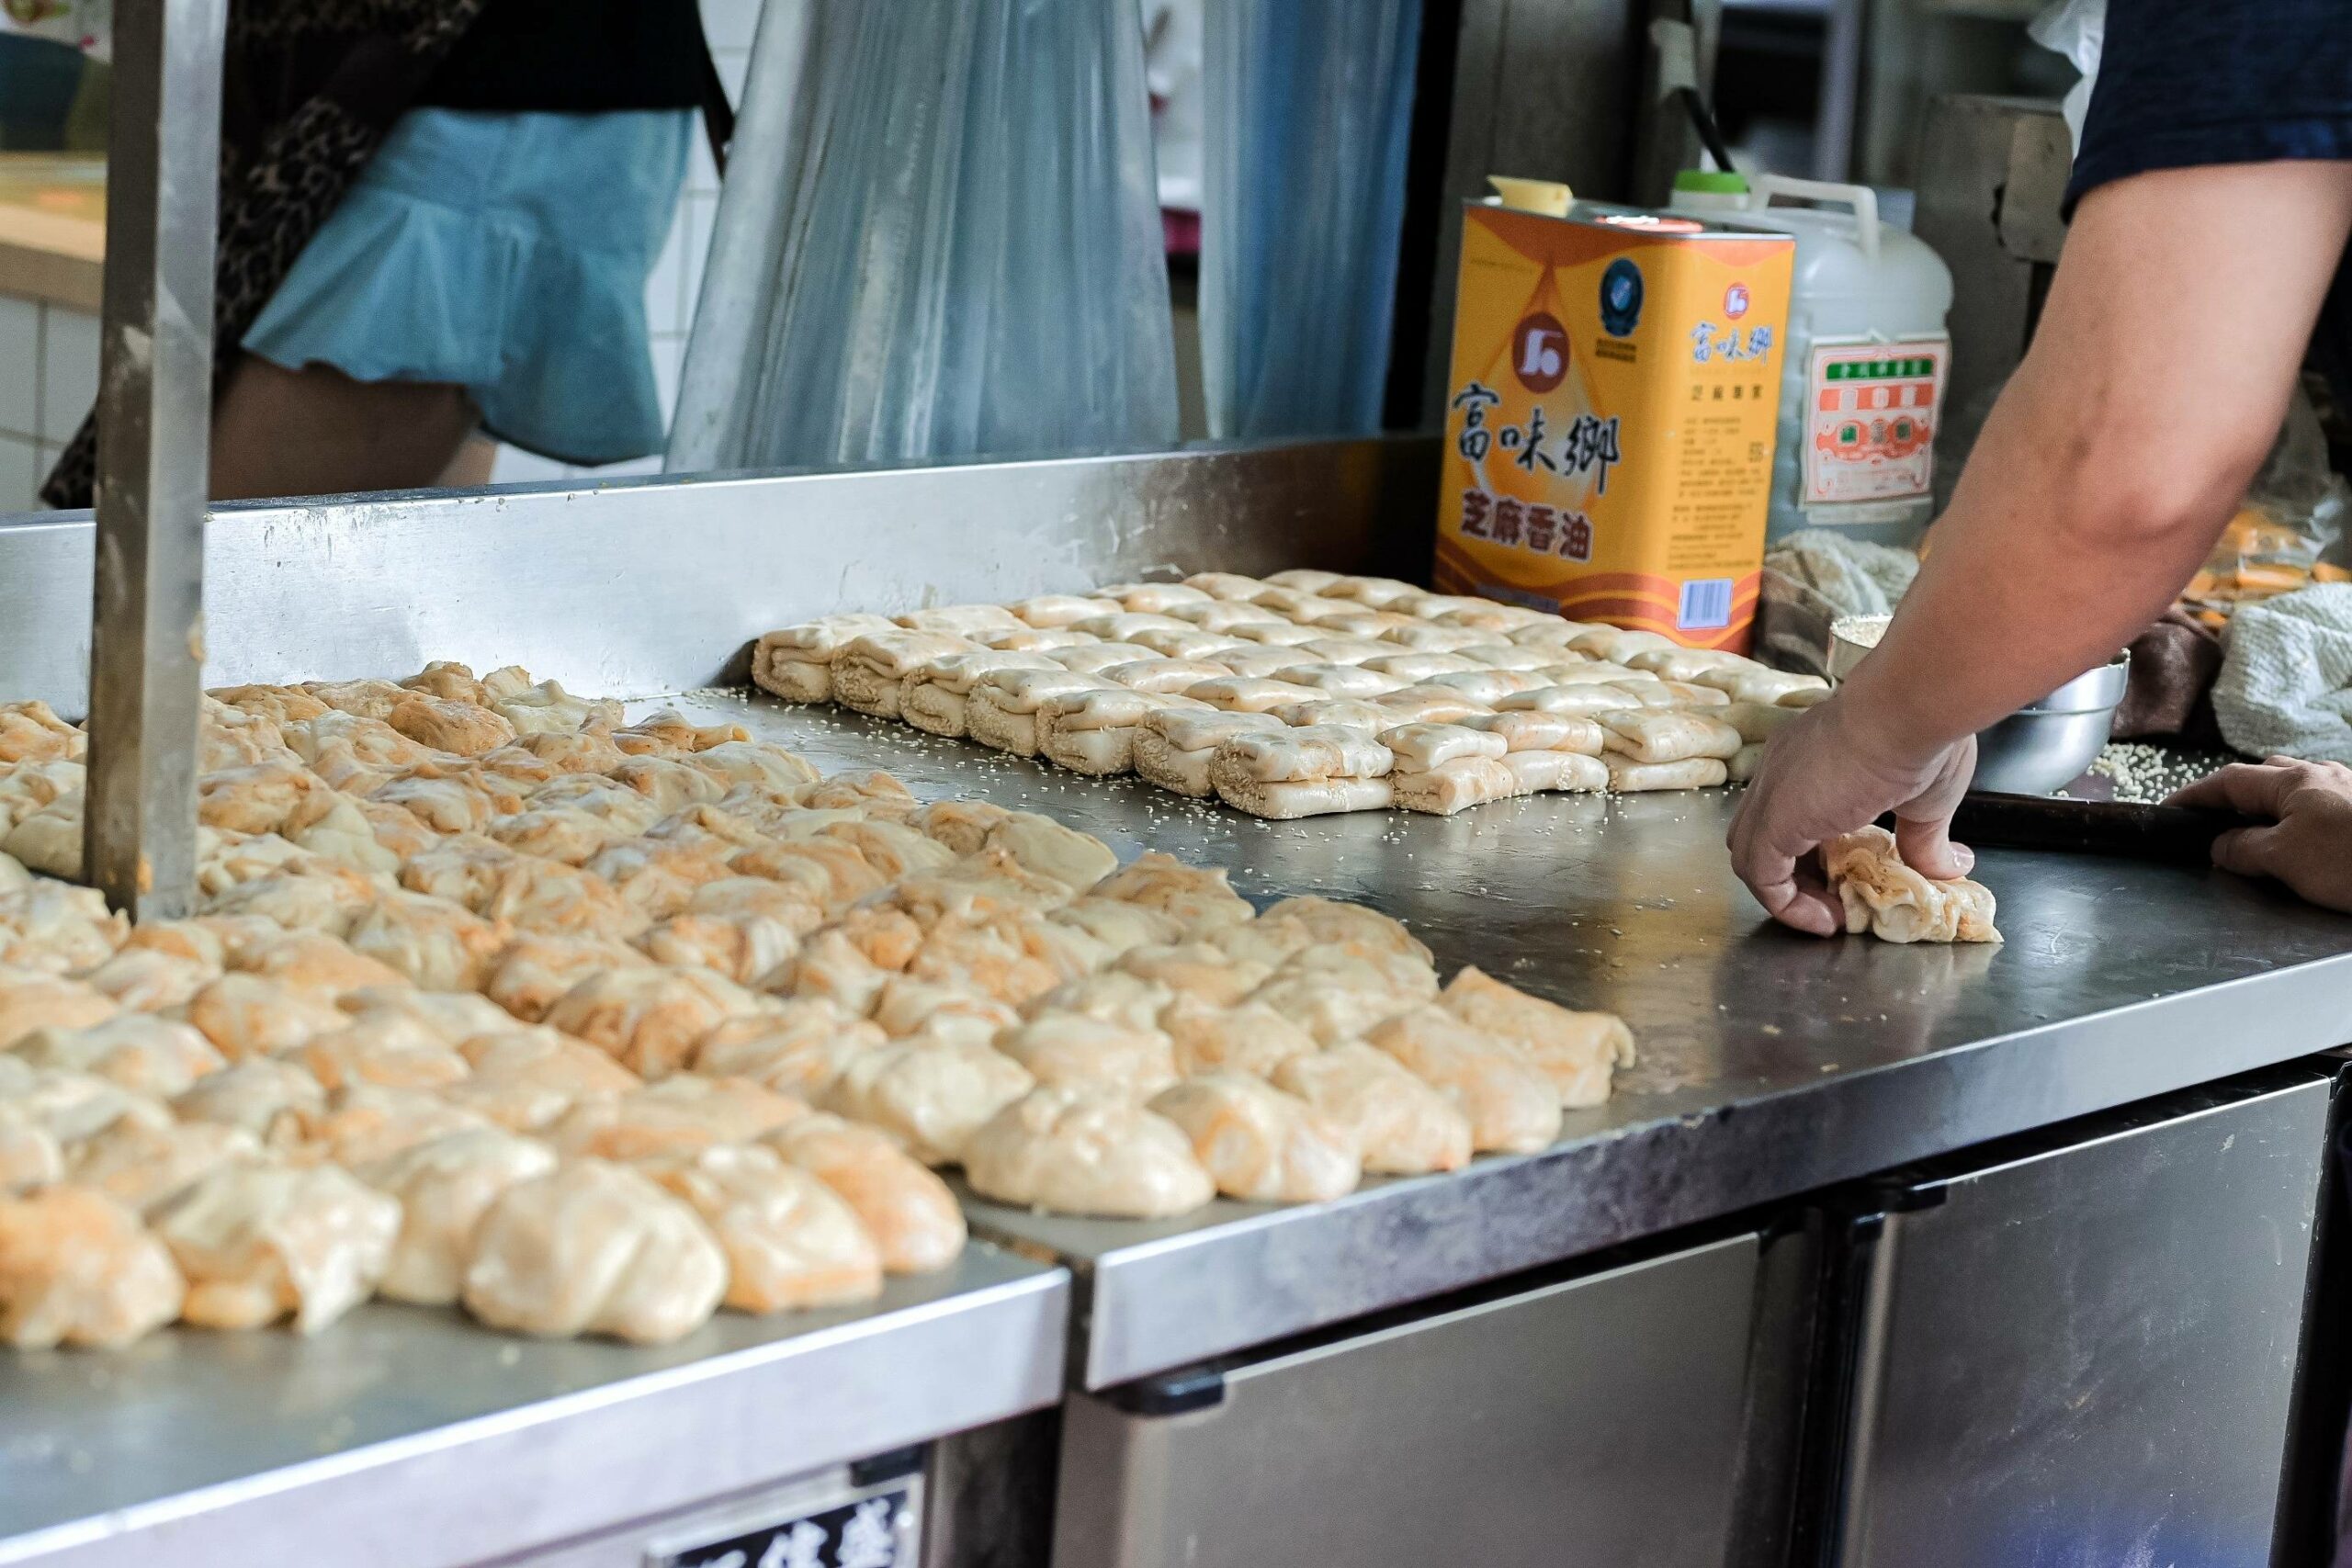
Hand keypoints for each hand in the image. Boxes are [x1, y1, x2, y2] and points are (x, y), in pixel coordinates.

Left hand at [1727, 695, 1977, 935]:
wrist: (1911, 706)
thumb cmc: (1923, 733)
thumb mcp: (1928, 798)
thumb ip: (1925, 838)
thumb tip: (1951, 867)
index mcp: (1808, 756)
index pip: (1788, 812)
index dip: (1812, 853)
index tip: (1847, 878)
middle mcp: (1780, 770)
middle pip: (1761, 836)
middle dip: (1796, 876)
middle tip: (1836, 900)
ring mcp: (1772, 792)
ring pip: (1751, 857)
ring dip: (1788, 896)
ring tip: (1831, 917)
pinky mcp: (1775, 818)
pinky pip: (1760, 876)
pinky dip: (1786, 904)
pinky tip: (1824, 919)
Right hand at [2168, 757, 2351, 911]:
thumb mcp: (2285, 858)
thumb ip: (2244, 849)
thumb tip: (2219, 846)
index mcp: (2295, 780)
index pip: (2230, 781)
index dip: (2195, 795)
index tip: (2169, 808)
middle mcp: (2321, 776)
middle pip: (2263, 780)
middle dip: (2234, 798)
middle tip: (2214, 823)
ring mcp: (2345, 790)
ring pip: (2292, 794)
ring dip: (2268, 810)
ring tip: (2256, 836)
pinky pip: (2315, 808)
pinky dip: (2295, 821)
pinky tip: (2299, 842)